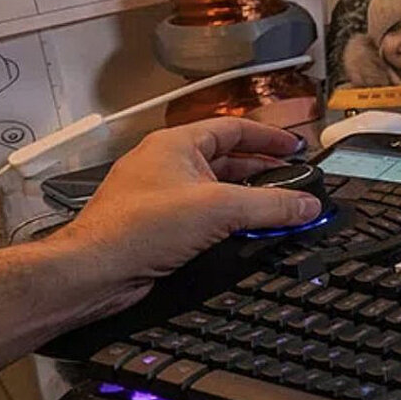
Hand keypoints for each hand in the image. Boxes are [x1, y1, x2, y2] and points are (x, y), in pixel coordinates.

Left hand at [56, 118, 318, 296]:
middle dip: (262, 173)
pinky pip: (202, 214)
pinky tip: (244, 234)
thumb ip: (271, 206)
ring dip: (246, 200)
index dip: (268, 138)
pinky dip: (227, 221)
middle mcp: (165, 165)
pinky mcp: (158, 225)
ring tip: (275, 211)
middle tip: (292, 183)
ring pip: (215, 190)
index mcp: (175, 145)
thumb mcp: (219, 209)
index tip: (294, 149)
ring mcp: (160, 196)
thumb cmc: (134, 228)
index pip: (233, 129)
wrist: (95, 271)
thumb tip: (306, 205)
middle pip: (227, 160)